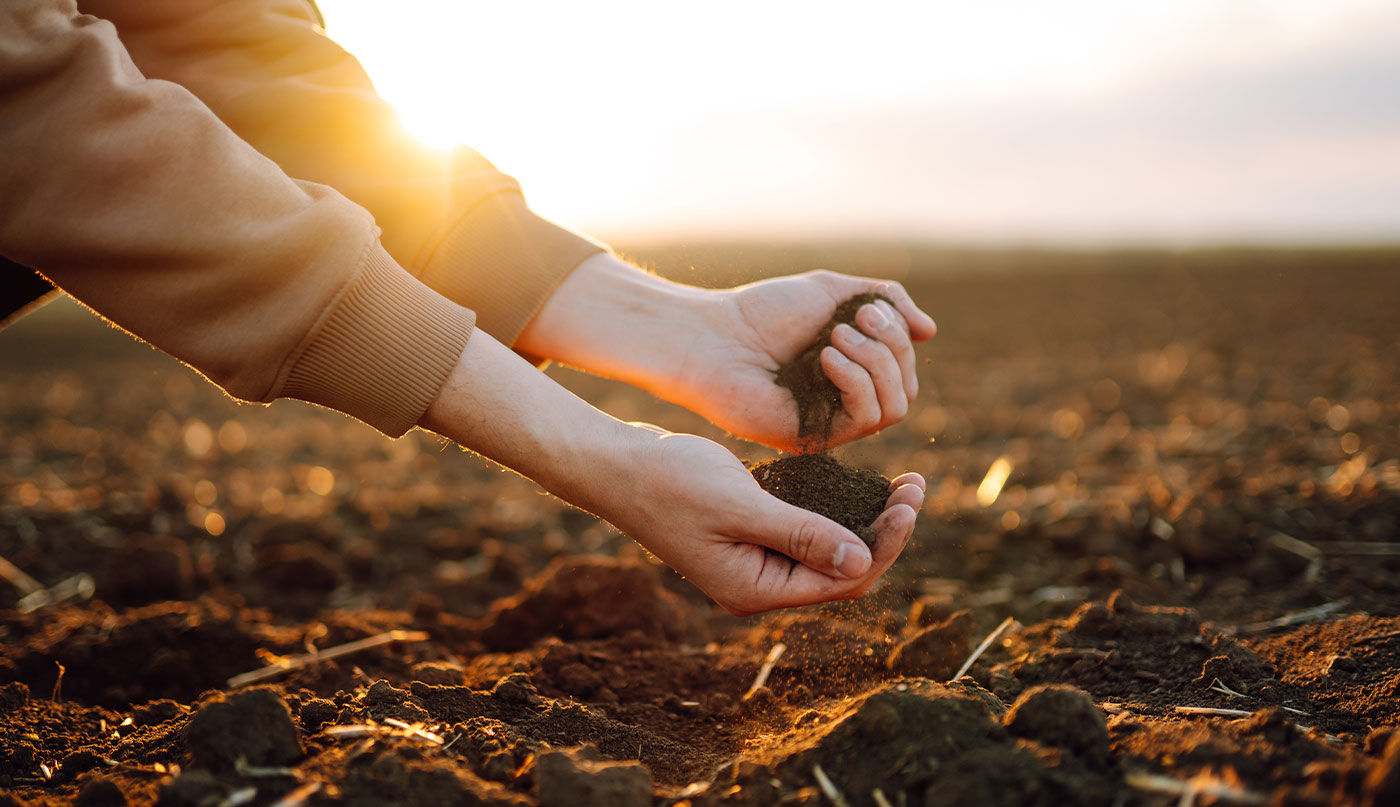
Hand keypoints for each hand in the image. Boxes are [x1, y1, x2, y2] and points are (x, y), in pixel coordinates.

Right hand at [596, 429, 926, 614]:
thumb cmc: (669, 482)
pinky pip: (807, 531)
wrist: (616, 466)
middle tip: (916, 485)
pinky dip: (837, 510)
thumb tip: (863, 560)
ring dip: (867, 520)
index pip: (843, 580)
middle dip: (885, 532)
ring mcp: (755, 561)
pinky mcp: (751, 535)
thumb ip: (800, 534)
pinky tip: (860, 484)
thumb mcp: (740, 505)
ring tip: (903, 484)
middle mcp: (760, 584)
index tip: (909, 501)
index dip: (885, 545)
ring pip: (829, 550)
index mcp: (756, 590)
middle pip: (843, 570)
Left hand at [673, 270, 936, 451]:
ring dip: (876, 363)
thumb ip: (886, 301)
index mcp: (852, 370)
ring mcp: (832, 423)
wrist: (713, 337)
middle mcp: (845, 401)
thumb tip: (930, 331)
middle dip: (891, 347)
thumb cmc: (764, 312)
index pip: (904, 367)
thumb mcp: (834, 291)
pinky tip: (826, 358)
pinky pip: (866, 419)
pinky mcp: (816, 439)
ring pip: (896, 407)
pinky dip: (857, 382)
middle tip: (853, 321)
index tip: (866, 308)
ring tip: (835, 338)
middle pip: (907, 387)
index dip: (898, 336)